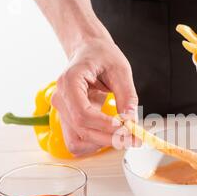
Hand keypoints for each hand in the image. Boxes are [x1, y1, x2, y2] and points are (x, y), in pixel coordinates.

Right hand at [51, 38, 138, 155]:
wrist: (88, 51)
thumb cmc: (101, 55)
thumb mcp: (120, 70)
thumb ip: (127, 96)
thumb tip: (132, 120)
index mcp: (70, 81)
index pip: (83, 113)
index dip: (105, 125)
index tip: (125, 127)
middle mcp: (61, 98)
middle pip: (82, 130)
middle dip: (111, 138)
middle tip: (135, 138)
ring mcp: (61, 111)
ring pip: (77, 142)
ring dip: (102, 144)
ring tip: (124, 137)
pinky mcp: (68, 120)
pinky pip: (77, 142)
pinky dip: (95, 144)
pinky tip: (110, 135)